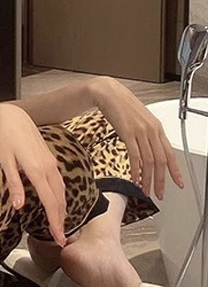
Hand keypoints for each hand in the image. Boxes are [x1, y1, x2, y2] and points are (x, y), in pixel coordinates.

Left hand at [0, 105, 66, 245]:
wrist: (13, 118)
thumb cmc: (6, 139)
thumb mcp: (6, 162)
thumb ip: (14, 184)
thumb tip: (18, 207)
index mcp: (37, 170)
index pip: (50, 202)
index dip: (55, 221)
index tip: (58, 237)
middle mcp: (49, 168)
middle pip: (60, 200)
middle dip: (61, 220)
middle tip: (61, 238)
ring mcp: (52, 164)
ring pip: (62, 192)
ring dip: (62, 210)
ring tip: (60, 226)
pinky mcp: (51, 161)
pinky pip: (59, 183)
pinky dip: (60, 197)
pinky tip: (57, 204)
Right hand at [91, 77, 183, 198]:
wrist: (108, 93)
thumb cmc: (121, 105)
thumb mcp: (139, 120)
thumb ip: (145, 134)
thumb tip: (147, 149)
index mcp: (157, 128)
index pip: (170, 153)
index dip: (175, 170)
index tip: (178, 182)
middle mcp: (152, 131)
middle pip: (161, 161)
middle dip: (160, 180)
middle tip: (159, 193)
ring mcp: (140, 132)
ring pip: (149, 161)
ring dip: (147, 178)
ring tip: (145, 189)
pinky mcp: (128, 133)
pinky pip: (135, 156)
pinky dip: (135, 170)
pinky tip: (134, 178)